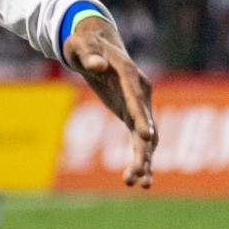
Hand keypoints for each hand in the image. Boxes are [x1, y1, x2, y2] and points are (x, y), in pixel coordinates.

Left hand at [64, 16, 158, 187]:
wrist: (95, 44)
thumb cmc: (85, 43)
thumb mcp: (81, 44)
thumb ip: (89, 53)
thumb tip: (95, 65)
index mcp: (129, 73)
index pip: (137, 96)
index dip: (142, 116)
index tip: (147, 136)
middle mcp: (140, 91)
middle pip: (146, 122)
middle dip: (144, 149)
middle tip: (139, 174)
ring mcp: (139, 104)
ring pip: (147, 136)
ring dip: (144, 160)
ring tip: (141, 184)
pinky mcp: (133, 114)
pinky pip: (139, 139)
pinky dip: (140, 157)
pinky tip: (136, 180)